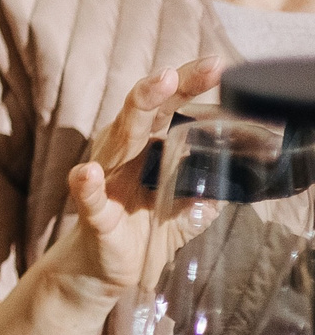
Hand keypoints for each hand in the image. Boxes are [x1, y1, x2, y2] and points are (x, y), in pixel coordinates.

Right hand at [46, 57, 223, 303]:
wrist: (107, 269)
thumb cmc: (145, 227)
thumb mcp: (189, 205)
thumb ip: (211, 183)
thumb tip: (249, 165)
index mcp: (146, 146)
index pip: (168, 107)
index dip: (189, 85)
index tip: (217, 65)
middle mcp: (123, 154)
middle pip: (142, 112)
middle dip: (163, 87)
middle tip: (188, 69)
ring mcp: (107, 181)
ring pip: (117, 141)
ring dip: (134, 113)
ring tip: (153, 88)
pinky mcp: (96, 216)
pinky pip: (89, 199)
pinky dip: (86, 185)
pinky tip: (88, 173)